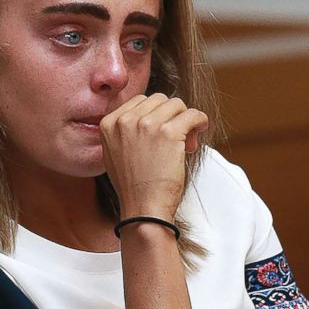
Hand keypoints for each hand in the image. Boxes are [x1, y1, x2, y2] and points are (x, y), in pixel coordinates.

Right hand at [99, 93, 208, 221]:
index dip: (155, 115)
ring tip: (185, 143)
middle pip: (159, 100)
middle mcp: (125, 120)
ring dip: (185, 120)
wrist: (143, 209)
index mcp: (109, 123)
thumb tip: (149, 114)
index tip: (160, 134)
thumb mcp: (114, 153)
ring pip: (176, 104)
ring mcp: (146, 124)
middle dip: (170, 116)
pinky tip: (198, 132)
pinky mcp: (168, 132)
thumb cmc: (133, 186)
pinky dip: (199, 121)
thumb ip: (124, 131)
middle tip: (175, 140)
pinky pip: (192, 114)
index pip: (140, 101)